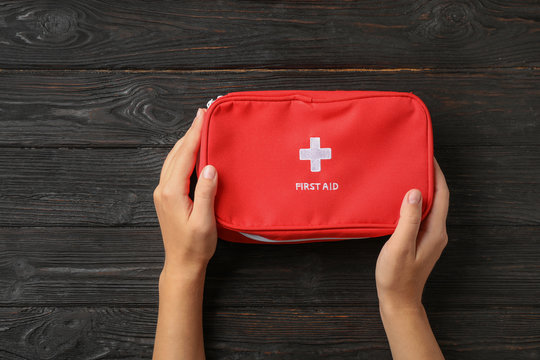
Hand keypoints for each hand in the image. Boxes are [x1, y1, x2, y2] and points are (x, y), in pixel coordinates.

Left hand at [153, 108, 217, 273]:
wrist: (181, 264)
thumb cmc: (195, 246)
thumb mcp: (204, 221)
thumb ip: (206, 192)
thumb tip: (209, 167)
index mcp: (172, 192)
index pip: (184, 156)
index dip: (194, 134)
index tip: (202, 116)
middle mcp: (163, 189)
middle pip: (176, 153)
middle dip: (189, 133)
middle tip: (202, 114)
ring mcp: (162, 193)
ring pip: (173, 159)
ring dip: (185, 142)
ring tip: (197, 127)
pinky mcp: (166, 197)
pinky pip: (173, 168)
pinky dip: (182, 154)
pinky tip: (191, 151)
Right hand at [376, 157, 449, 310]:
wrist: (398, 300)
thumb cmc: (397, 276)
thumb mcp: (400, 246)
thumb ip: (409, 219)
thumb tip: (415, 191)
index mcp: (435, 230)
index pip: (441, 195)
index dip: (436, 174)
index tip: (427, 156)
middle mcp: (436, 231)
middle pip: (438, 198)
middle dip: (429, 177)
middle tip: (415, 160)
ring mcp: (429, 237)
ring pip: (429, 206)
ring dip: (421, 189)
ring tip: (407, 174)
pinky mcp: (420, 240)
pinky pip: (421, 215)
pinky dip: (414, 202)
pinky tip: (401, 199)